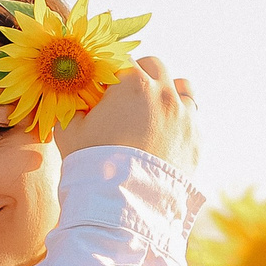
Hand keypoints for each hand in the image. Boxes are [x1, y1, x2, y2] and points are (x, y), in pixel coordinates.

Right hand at [60, 55, 199, 174]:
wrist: (122, 206)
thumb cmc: (91, 163)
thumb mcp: (69, 129)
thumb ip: (72, 105)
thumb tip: (74, 96)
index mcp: (133, 84)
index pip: (121, 59)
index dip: (109, 71)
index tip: (102, 85)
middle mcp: (164, 94)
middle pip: (155, 66)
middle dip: (140, 74)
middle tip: (126, 95)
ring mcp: (185, 117)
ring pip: (182, 87)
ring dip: (167, 91)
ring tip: (153, 109)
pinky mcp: (196, 140)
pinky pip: (191, 118)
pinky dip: (178, 120)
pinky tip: (163, 134)